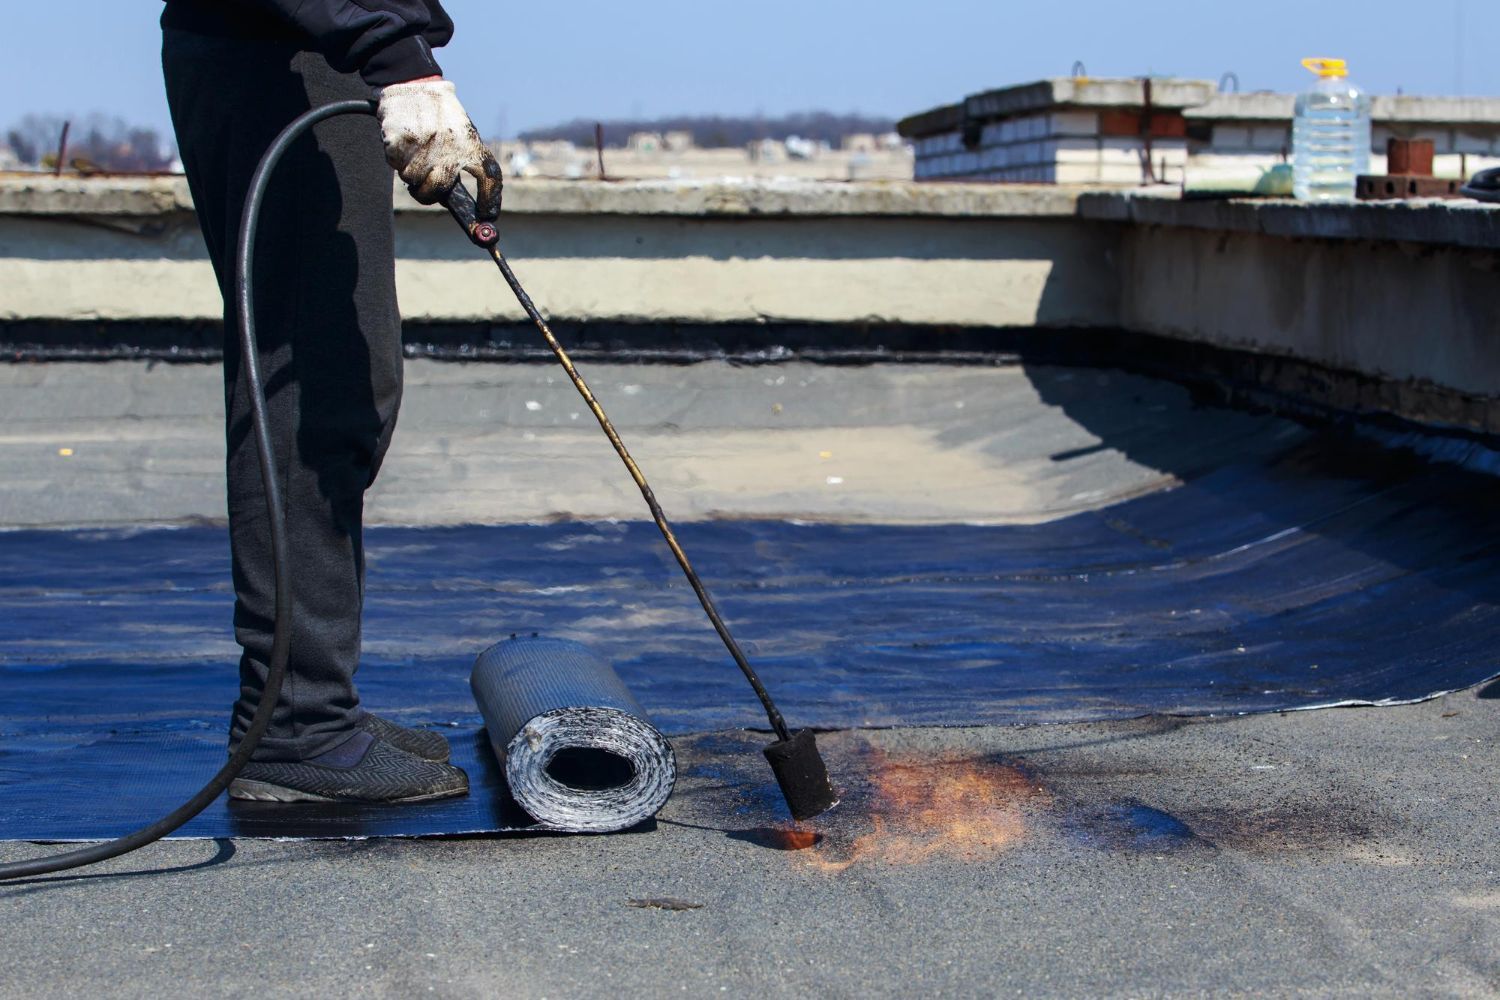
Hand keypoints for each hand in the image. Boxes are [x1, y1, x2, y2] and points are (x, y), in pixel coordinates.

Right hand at [376, 77, 501, 218]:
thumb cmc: (441, 115)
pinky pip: (395, 165)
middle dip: (428, 195)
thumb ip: (462, 161)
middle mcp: (449, 146)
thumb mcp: (462, 132)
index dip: (490, 200)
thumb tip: (456, 201)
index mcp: (470, 143)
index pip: (490, 177)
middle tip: (424, 189)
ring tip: (414, 153)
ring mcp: (424, 144)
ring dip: (410, 173)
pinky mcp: (400, 141)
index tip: (487, 216)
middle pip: (438, 190)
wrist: (415, 83)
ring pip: (412, 180)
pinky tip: (403, 143)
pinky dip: (396, 159)